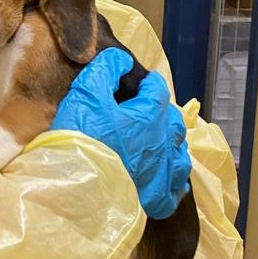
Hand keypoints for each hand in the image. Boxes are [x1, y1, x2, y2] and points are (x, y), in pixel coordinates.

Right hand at [52, 48, 191, 218]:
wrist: (78, 188)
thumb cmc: (81, 138)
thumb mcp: (86, 94)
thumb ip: (105, 70)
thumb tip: (120, 60)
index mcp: (150, 116)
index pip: (157, 91)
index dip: (149, 82)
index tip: (143, 81)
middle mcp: (164, 143)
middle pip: (173, 122)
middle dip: (163, 112)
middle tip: (149, 111)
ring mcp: (163, 173)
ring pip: (179, 155)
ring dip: (172, 144)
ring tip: (162, 143)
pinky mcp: (157, 198)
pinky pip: (175, 189)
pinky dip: (174, 180)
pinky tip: (167, 178)